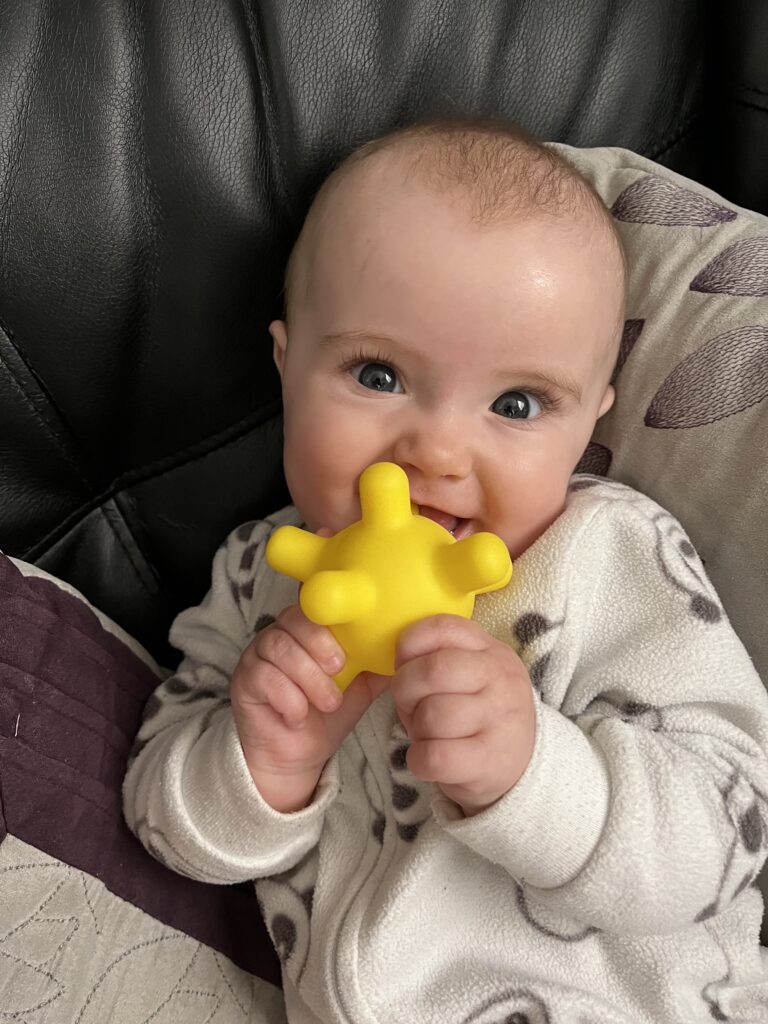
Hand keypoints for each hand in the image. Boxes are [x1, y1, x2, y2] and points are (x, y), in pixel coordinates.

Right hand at [230, 603, 386, 811]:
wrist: (296, 757)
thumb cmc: (325, 715)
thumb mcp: (359, 688)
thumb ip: (376, 666)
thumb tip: (406, 650)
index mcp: (307, 630)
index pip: (314, 607)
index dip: (330, 623)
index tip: (347, 654)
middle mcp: (279, 635)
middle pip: (292, 621)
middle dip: (319, 648)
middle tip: (339, 672)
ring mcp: (257, 656)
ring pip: (279, 648)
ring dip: (309, 678)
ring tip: (327, 703)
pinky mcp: (244, 681)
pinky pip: (265, 677)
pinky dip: (288, 699)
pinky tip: (298, 716)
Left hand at [387, 615, 535, 816]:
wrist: (521, 762)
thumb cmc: (475, 712)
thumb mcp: (466, 674)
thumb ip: (435, 658)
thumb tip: (397, 661)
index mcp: (491, 651)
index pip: (444, 628)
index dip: (410, 643)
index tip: (403, 663)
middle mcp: (501, 679)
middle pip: (434, 670)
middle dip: (405, 688)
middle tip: (410, 703)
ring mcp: (500, 719)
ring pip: (431, 716)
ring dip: (416, 728)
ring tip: (428, 733)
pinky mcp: (491, 760)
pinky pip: (434, 755)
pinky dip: (418, 759)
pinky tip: (427, 757)